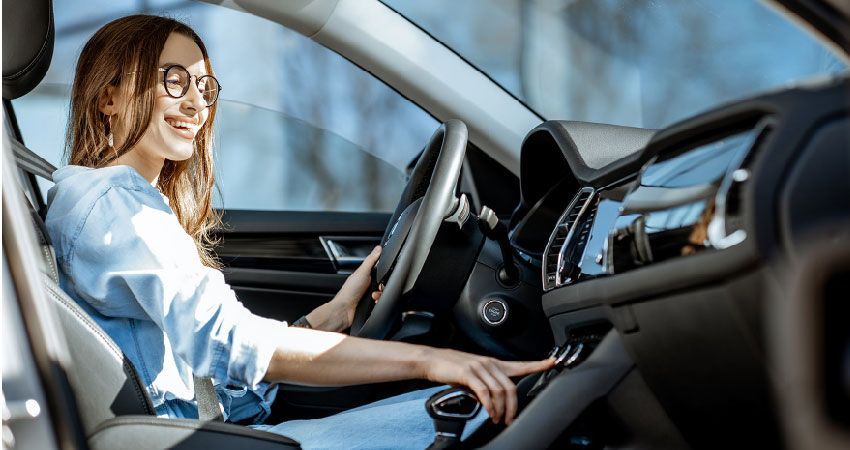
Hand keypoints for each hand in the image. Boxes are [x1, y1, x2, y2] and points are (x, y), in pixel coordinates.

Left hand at [307, 246, 381, 331]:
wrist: (345, 310)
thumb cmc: (349, 291)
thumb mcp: (362, 272)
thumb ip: (371, 260)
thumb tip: (378, 248)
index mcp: (364, 275)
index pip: (379, 270)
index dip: (384, 273)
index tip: (385, 275)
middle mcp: (366, 284)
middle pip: (382, 283)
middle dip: (383, 287)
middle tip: (378, 287)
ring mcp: (368, 295)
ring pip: (382, 293)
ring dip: (380, 295)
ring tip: (374, 296)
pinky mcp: (369, 305)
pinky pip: (380, 302)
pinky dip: (379, 303)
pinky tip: (374, 303)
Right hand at [422, 348, 554, 424]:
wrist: (433, 361)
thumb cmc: (453, 368)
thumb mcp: (475, 374)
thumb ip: (488, 384)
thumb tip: (497, 401)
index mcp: (494, 363)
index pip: (520, 364)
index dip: (538, 364)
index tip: (552, 363)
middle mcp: (490, 363)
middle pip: (511, 387)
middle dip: (513, 407)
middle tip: (510, 420)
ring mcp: (479, 367)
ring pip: (499, 391)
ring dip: (501, 409)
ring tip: (498, 419)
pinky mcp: (468, 373)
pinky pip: (485, 392)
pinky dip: (489, 405)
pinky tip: (489, 412)